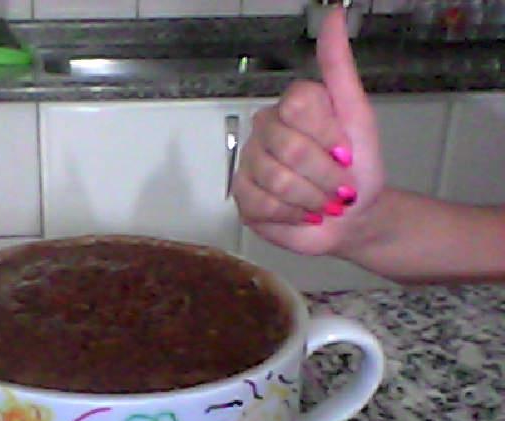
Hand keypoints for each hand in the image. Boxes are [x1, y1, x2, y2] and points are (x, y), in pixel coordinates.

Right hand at [232, 8, 385, 256]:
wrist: (352, 220)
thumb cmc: (356, 170)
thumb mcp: (358, 116)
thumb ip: (340, 68)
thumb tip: (333, 14)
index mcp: (291, 107)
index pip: (299, 106)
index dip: (328, 136)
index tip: (345, 151)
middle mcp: (265, 130)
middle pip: (289, 148)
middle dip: (325, 175)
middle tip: (339, 187)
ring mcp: (250, 164)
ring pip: (276, 179)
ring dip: (311, 198)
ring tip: (322, 203)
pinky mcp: (243, 197)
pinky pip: (262, 203)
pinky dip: (292, 215)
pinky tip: (301, 213)